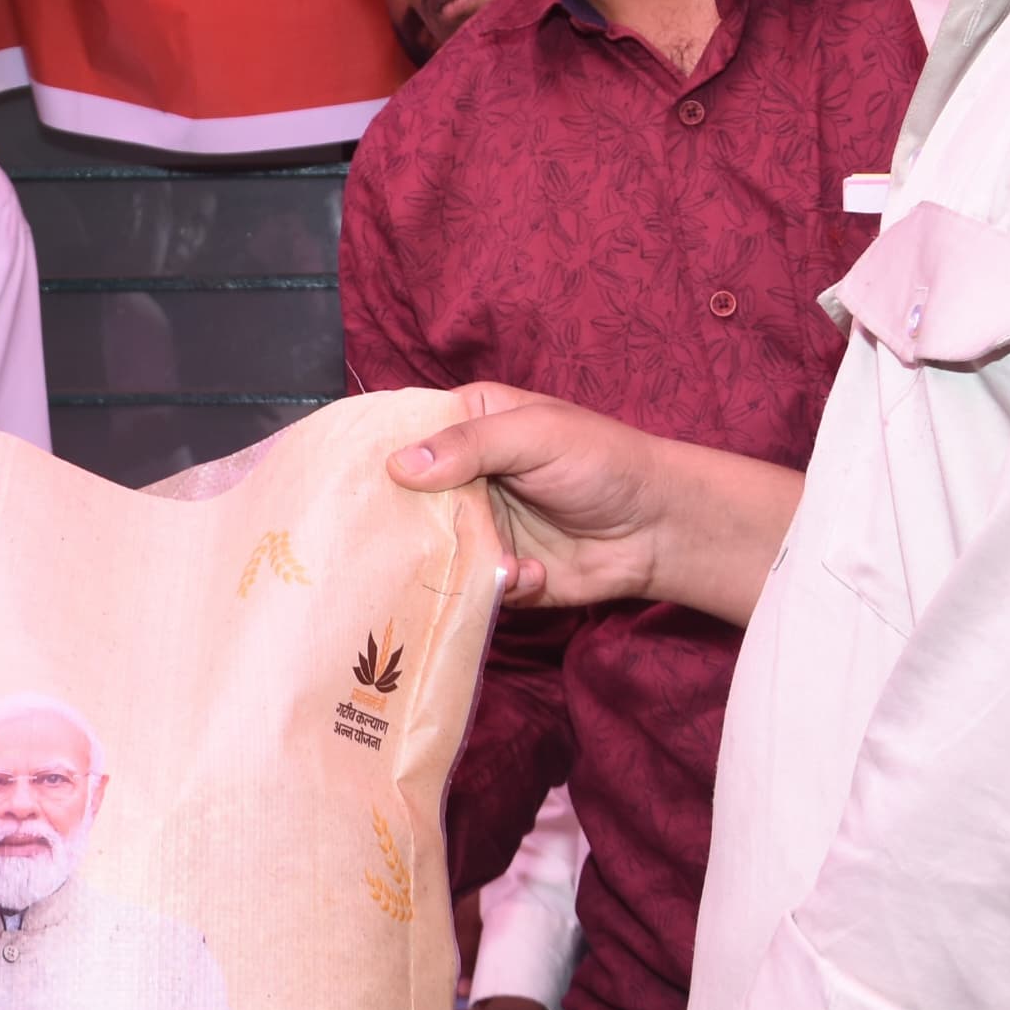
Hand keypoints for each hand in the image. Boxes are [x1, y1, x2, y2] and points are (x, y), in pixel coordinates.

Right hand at [390, 384, 676, 610]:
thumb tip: (399, 465)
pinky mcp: (497, 569)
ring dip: (454, 560)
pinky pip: (471, 584)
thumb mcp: (536, 435)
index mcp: (468, 425)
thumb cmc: (603, 461)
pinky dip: (498, 584)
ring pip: (432, 547)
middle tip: (407, 534)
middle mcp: (464, 476)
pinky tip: (532, 573)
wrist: (659, 527)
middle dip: (405, 520)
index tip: (349, 477)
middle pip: (406, 498)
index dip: (376, 453)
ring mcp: (478, 525)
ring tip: (493, 559)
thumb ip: (470, 445)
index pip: (404, 433)